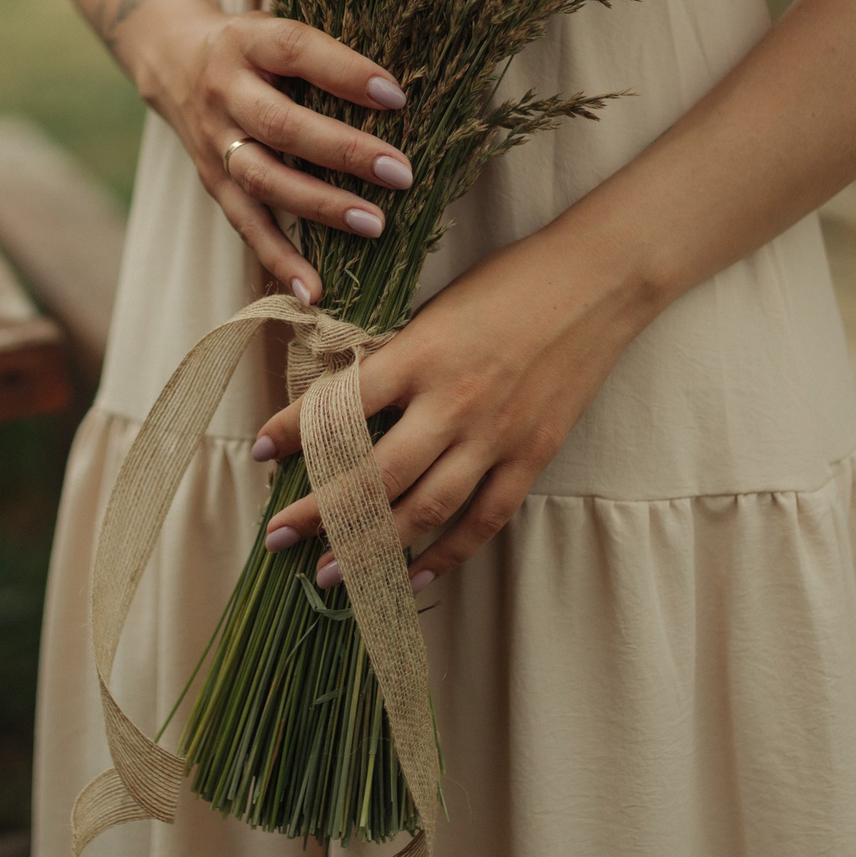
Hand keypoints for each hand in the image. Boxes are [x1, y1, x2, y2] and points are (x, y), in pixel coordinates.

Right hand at [131, 7, 415, 303]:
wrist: (173, 60)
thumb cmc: (255, 48)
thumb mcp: (278, 29)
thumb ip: (326, 57)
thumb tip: (402, 98)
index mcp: (248, 42)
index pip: (297, 51)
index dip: (345, 73)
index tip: (396, 97)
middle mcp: (226, 91)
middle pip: (281, 124)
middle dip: (343, 151)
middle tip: (399, 172)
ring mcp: (215, 140)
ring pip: (264, 179)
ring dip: (320, 207)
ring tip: (375, 225)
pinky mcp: (212, 180)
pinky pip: (246, 223)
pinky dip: (279, 259)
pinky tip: (315, 290)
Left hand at [248, 226, 661, 587]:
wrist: (598, 279)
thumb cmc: (510, 280)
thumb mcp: (437, 309)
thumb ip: (395, 359)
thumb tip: (342, 405)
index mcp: (421, 353)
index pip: (340, 405)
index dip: (292, 431)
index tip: (257, 451)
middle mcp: (454, 401)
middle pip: (373, 476)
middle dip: (319, 513)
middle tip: (279, 537)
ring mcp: (496, 436)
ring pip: (423, 510)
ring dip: (371, 549)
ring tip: (330, 574)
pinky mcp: (532, 456)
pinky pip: (483, 519)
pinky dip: (446, 554)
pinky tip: (411, 577)